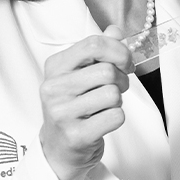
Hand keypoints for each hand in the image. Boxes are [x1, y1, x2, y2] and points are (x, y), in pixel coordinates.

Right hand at [38, 25, 133, 179]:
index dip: (119, 51)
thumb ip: (98, 51)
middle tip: (115, 90)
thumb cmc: (74, 107)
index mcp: (55, 67)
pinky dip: (116, 119)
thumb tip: (116, 30)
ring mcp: (61, 112)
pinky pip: (116, 116)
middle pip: (108, 71)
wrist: (60, 149)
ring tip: (103, 108)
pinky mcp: (75, 134)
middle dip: (121, 81)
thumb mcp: (80, 75)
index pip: (94, 44)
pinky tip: (101, 122)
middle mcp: (53, 88)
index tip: (126, 63)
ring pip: (113, 94)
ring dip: (117, 102)